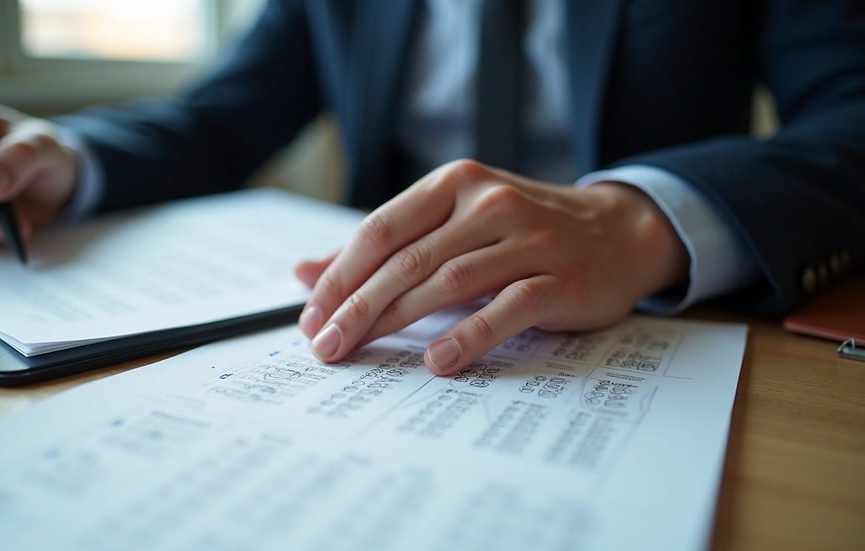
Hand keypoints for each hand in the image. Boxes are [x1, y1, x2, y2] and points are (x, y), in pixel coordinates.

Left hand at [295, 159, 689, 374]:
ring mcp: (528, 239)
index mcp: (455, 185)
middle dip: (356, 307)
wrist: (617, 232)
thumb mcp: (452, 223)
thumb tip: (304, 272)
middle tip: (326, 346)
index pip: (380, 230)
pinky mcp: (560, 278)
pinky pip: (506, 308)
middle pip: (406, 260)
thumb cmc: (521, 230)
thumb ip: (383, 246)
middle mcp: (488, 204)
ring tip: (360, 352)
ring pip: (448, 282)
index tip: (310, 318)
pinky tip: (438, 361)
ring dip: (396, 322)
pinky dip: (469, 336)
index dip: (339, 277)